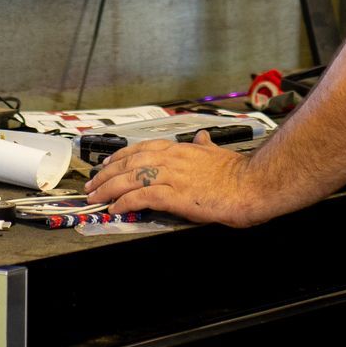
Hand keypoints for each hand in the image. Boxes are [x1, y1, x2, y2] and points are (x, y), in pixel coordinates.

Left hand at [83, 132, 263, 225]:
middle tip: (92, 185)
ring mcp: (173, 176)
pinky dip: (125, 201)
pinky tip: (116, 208)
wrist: (253, 185)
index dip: (120, 157)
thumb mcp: (217, 152)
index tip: (107, 166)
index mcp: (182, 149)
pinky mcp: (175, 195)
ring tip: (96, 198)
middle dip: (106, 174)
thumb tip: (203, 138)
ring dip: (109, 188)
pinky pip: (141, 197)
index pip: (142, 148)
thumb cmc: (239, 174)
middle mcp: (174, 159)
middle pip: (130, 162)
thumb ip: (206, 146)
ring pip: (130, 178)